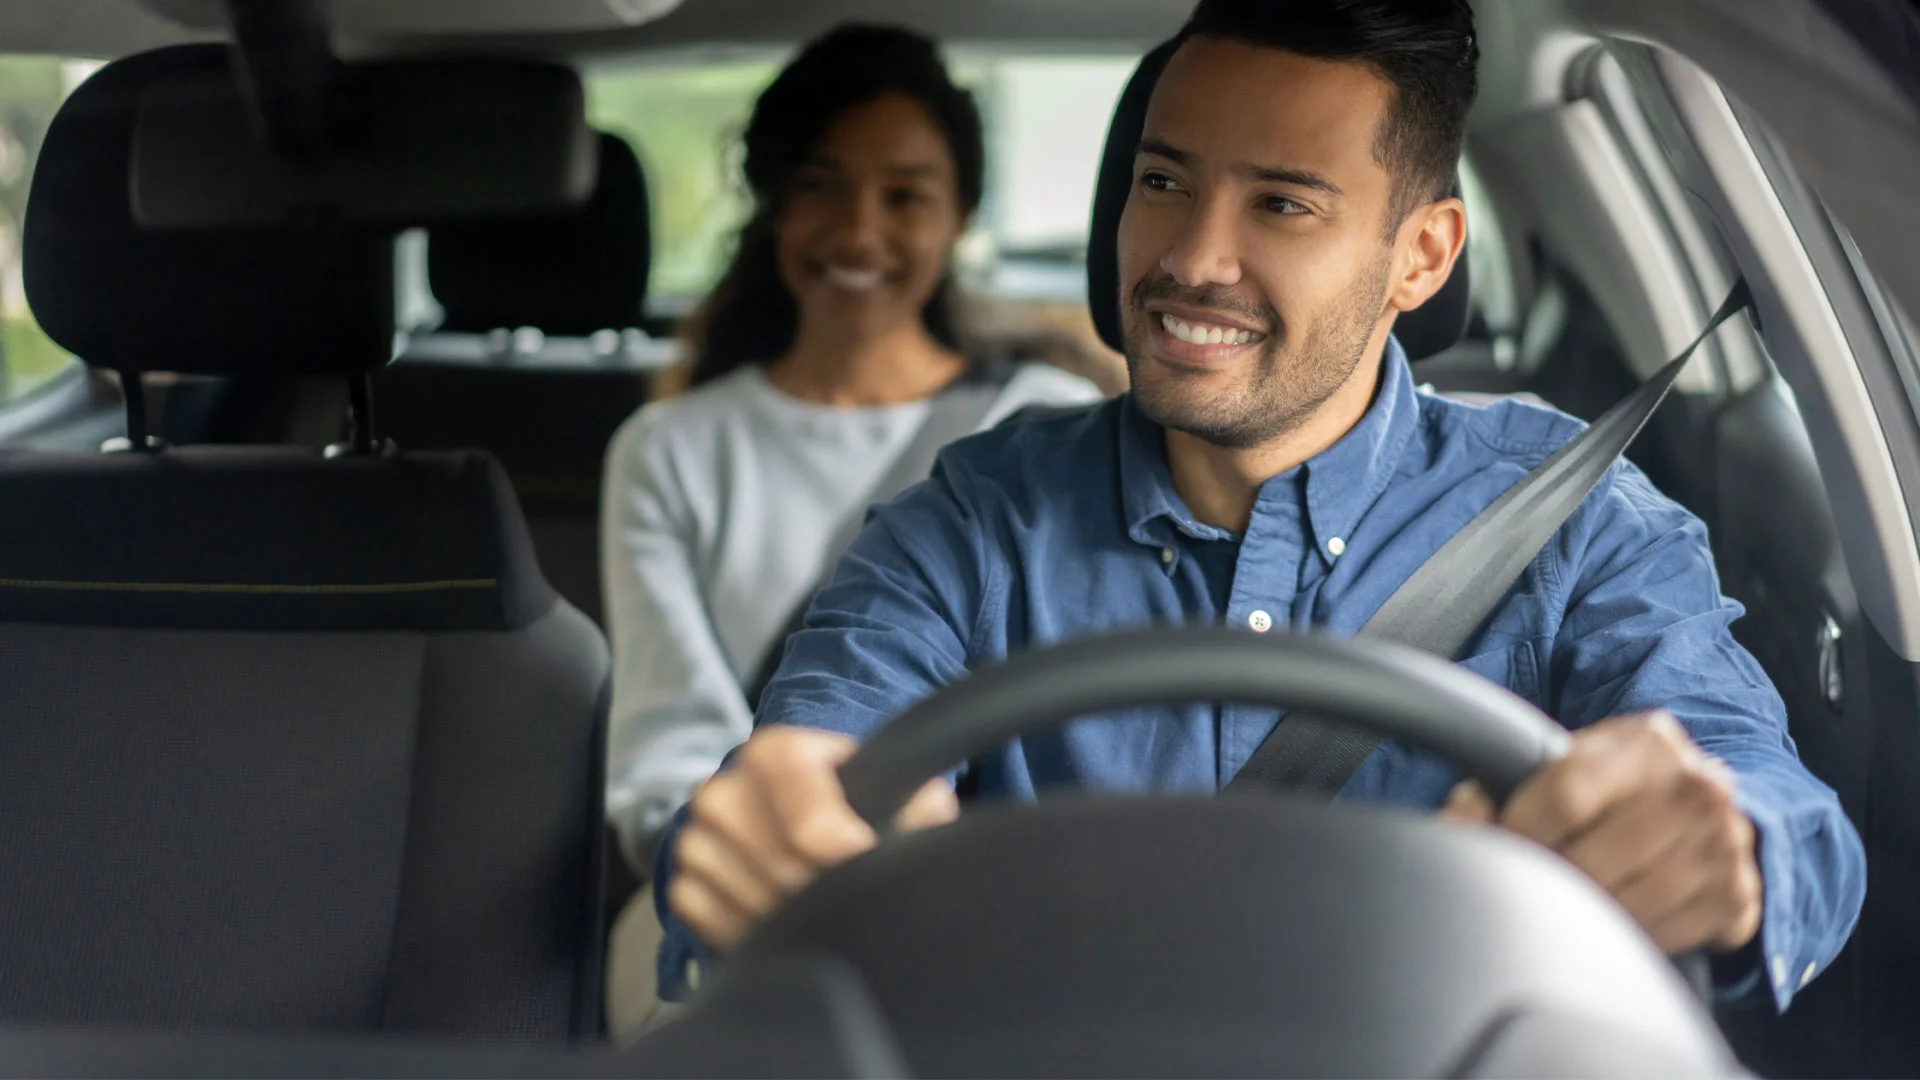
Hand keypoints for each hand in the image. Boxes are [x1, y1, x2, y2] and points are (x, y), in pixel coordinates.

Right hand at [667, 725, 958, 950]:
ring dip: (790, 918)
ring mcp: (696, 835)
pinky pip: (713, 922)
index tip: (872, 865)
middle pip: (783, 875)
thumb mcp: (898, 784)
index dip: (853, 861)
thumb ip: (922, 806)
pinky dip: (749, 931)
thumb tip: (927, 839)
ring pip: (749, 904)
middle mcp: (724, 789)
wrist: (807, 797)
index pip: (813, 830)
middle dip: (825, 893)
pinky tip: (780, 914)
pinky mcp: (682, 877)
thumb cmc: (859, 792)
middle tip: (851, 889)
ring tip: (819, 900)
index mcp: (775, 753)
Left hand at [1443, 710, 1761, 953]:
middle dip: (1547, 881)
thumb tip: (1456, 821)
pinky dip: (1626, 937)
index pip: (1567, 793)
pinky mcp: (1737, 896)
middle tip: (1526, 887)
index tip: (1494, 850)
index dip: (1519, 831)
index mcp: (1647, 741)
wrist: (1691, 807)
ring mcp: (1725, 844)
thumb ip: (1500, 784)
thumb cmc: (1610, 787)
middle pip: (1595, 858)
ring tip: (1563, 904)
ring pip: (1629, 905)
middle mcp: (1697, 786)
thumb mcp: (1562, 767)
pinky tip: (1610, 921)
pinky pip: (1665, 936)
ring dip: (1584, 916)